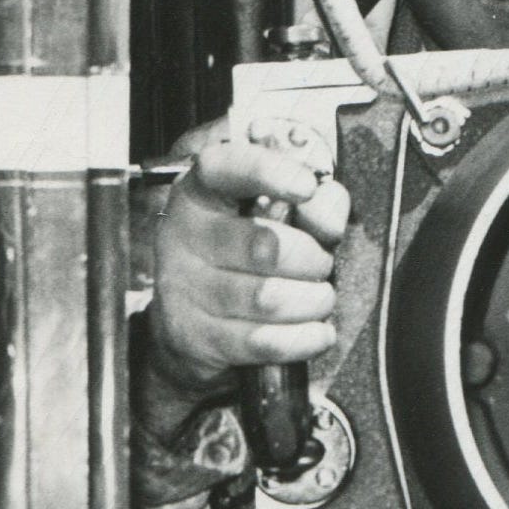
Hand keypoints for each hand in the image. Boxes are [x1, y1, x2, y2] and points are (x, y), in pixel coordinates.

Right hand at [146, 119, 349, 406]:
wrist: (191, 321)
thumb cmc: (243, 256)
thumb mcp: (278, 217)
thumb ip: (313, 204)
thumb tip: (326, 205)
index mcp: (201, 193)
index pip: (224, 168)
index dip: (269, 172)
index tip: (308, 186)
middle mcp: (183, 235)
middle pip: (265, 246)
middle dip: (313, 260)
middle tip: (321, 264)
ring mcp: (182, 288)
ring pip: (269, 299)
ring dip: (313, 301)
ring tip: (318, 297)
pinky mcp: (193, 336)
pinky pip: (264, 341)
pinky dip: (305, 338)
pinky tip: (318, 331)